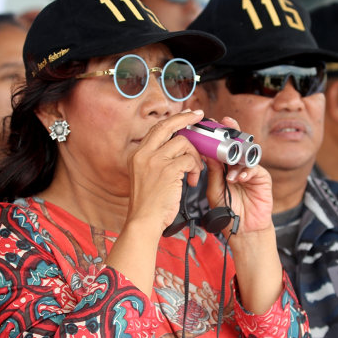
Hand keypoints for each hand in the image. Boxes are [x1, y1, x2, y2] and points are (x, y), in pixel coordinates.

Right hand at [126, 109, 204, 235]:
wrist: (143, 222)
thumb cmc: (149, 204)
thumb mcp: (145, 176)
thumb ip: (156, 161)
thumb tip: (177, 147)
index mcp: (137, 154)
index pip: (156, 129)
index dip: (173, 121)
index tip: (186, 116)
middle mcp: (144, 154)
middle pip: (167, 125)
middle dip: (186, 118)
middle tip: (199, 116)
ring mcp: (155, 161)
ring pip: (183, 143)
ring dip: (195, 156)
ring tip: (195, 172)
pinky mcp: (167, 170)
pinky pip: (189, 160)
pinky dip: (195, 169)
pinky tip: (192, 181)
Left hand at [203, 116, 273, 235]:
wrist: (243, 229)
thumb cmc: (227, 211)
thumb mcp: (214, 190)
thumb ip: (213, 173)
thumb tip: (208, 154)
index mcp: (223, 167)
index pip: (220, 147)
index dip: (216, 135)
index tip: (210, 124)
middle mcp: (237, 166)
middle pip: (236, 144)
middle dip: (232, 132)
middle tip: (226, 123)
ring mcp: (250, 170)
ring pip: (245, 154)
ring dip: (237, 158)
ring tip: (230, 173)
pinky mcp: (262, 177)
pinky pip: (255, 169)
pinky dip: (247, 172)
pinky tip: (240, 179)